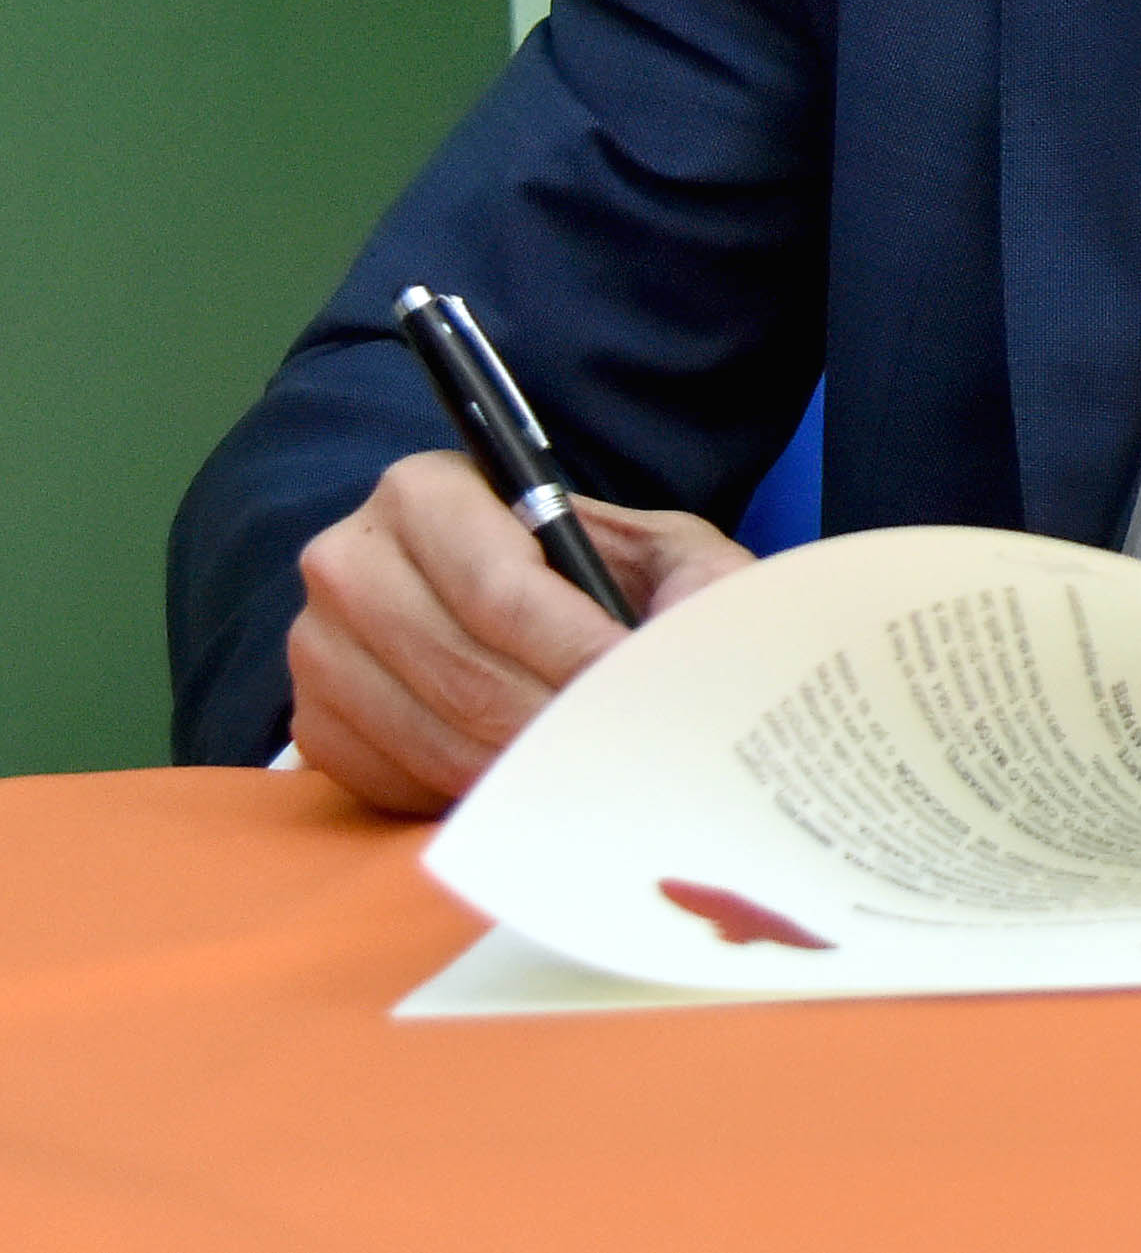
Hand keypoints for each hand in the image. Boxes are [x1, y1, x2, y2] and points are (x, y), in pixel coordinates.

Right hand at [287, 452, 751, 813]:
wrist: (543, 617)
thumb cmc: (610, 576)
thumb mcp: (666, 553)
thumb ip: (684, 581)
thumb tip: (684, 658)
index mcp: (423, 491)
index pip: (499, 591)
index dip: (576, 651)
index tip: (634, 690)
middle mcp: (348, 562)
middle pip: (462, 672)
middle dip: (555, 721)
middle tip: (622, 750)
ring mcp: (318, 649)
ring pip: (431, 736)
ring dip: (521, 767)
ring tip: (592, 772)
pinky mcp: (314, 724)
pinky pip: (391, 780)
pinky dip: (468, 792)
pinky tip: (527, 783)